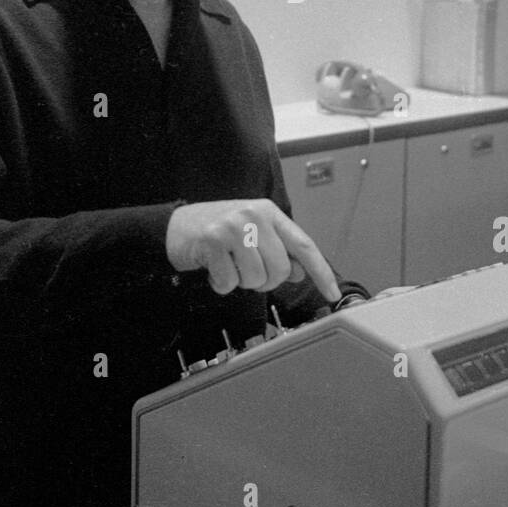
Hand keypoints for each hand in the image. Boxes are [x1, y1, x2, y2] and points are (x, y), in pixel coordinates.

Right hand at [165, 198, 340, 301]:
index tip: (333, 293)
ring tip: (228, 265)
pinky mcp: (213, 240)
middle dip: (264, 280)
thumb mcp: (252, 235)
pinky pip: (230, 282)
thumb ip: (278, 251)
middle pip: (279, 269)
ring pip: (256, 279)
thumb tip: (300, 272)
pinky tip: (213, 269)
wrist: (175, 226)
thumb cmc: (218, 231)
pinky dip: (221, 284)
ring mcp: (233, 226)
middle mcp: (254, 215)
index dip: (320, 272)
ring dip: (241, 282)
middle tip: (245, 270)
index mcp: (269, 213)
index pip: (304, 245)